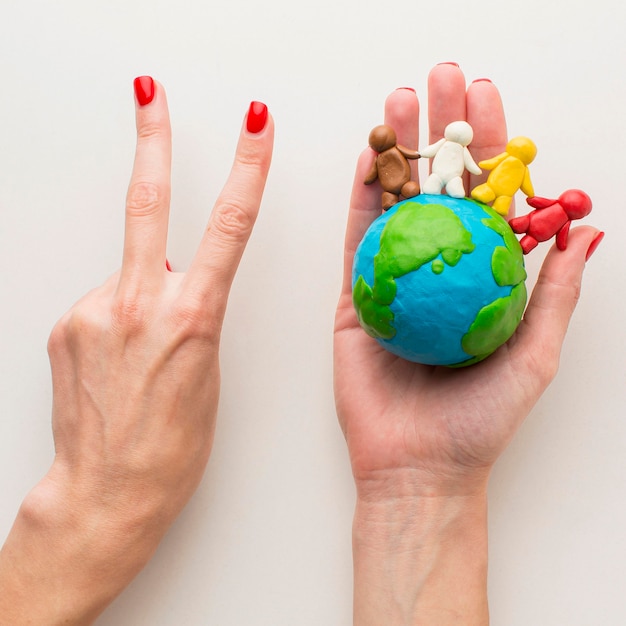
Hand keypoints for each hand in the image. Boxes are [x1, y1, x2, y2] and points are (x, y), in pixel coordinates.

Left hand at [0, 78, 273, 624]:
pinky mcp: (64, 323)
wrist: (104, 492)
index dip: (248, 168)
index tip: (256, 126)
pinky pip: (103, 303)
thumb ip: (191, 314)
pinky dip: (116, 320)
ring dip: (143, 298)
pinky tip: (117, 360)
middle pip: (148, 202)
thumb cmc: (170, 448)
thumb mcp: (207, 374)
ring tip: (142, 356)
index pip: (230, 225)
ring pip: (129, 275)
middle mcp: (137, 303)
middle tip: (149, 93)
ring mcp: (92, 310)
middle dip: (152, 138)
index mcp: (190, 318)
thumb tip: (171, 283)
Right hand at [334, 63, 601, 623]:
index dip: (489, 145)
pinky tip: (365, 159)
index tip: (487, 98)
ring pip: (393, 203)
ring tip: (397, 100)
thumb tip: (587, 229)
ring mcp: (392, 279)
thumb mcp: (535, 354)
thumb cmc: (479, 421)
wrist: (416, 467)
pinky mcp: (354, 296)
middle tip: (438, 78)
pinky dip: (359, 198)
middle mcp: (436, 269)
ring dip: (396, 150)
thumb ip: (554, 291)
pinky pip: (355, 240)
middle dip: (440, 129)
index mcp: (479, 276)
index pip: (486, 197)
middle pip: (438, 187)